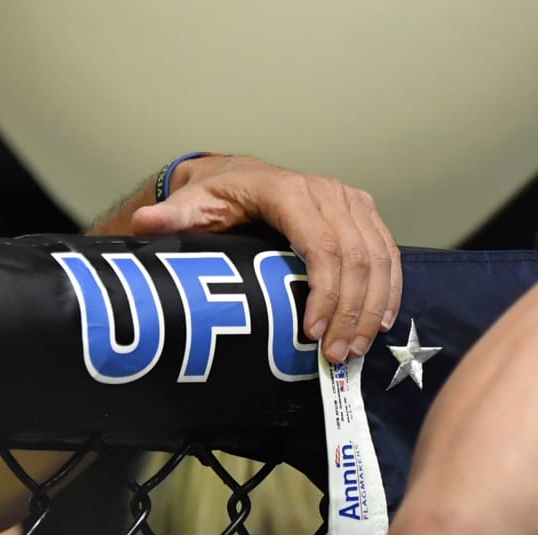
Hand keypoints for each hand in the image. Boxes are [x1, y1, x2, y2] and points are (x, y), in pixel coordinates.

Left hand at [130, 155, 400, 363]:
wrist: (241, 176)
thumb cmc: (220, 196)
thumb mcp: (195, 204)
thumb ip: (175, 216)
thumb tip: (149, 223)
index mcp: (288, 191)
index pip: (322, 246)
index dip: (326, 294)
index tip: (314, 334)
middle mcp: (327, 192)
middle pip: (356, 259)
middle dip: (351, 314)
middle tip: (338, 355)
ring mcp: (352, 201)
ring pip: (378, 260)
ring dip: (372, 310)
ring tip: (355, 348)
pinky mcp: (366, 214)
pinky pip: (388, 255)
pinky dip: (389, 292)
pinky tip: (381, 323)